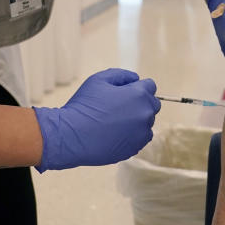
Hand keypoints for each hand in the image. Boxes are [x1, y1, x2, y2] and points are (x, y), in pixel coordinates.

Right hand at [33, 68, 160, 171]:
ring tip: (114, 121)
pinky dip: (132, 135)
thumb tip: (135, 79)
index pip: (150, 86)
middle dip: (140, 102)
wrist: (72, 136)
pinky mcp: (134, 149)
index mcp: (139, 95)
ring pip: (146, 123)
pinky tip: (114, 133)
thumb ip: (121, 75)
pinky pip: (139, 139)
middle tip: (119, 106)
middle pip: (152, 105)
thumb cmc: (84, 106)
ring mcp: (141, 133)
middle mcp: (145, 114)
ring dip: (137, 120)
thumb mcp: (99, 80)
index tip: (124, 92)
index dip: (137, 87)